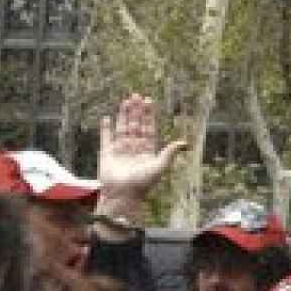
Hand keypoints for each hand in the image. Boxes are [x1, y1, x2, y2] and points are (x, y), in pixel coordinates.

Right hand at [97, 94, 186, 214]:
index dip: (149, 116)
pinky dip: (106, 129)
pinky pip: (106, 138)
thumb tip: (184, 142)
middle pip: (135, 125)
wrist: (122, 195)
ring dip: (123, 115)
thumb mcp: (159, 167)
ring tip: (125, 101)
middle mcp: (134, 149)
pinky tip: (107, 118)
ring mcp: (120, 150)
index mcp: (147, 151)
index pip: (149, 129)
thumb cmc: (143, 183)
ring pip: (122, 128)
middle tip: (136, 95)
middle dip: (136, 111)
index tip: (149, 102)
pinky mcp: (106, 154)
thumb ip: (170, 153)